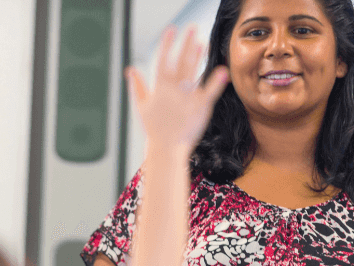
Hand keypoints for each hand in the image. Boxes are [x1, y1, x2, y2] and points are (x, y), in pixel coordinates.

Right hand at [126, 25, 228, 154]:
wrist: (167, 148)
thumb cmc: (154, 129)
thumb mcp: (142, 106)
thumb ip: (137, 86)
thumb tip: (130, 70)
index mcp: (159, 87)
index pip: (163, 59)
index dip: (167, 44)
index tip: (172, 30)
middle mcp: (173, 89)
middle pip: (181, 61)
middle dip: (186, 43)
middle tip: (192, 28)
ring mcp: (187, 97)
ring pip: (193, 71)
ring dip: (198, 56)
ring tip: (203, 43)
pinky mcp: (201, 107)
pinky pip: (210, 91)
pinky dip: (216, 81)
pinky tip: (222, 70)